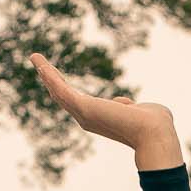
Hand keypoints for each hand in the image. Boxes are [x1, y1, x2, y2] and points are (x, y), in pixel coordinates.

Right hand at [30, 55, 180, 165]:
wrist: (155, 132)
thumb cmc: (155, 124)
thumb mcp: (141, 110)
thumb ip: (131, 107)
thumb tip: (126, 104)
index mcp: (100, 120)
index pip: (78, 103)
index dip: (68, 90)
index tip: (57, 78)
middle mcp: (88, 119)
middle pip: (62, 97)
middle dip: (50, 80)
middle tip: (40, 65)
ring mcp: (83, 114)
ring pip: (58, 91)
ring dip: (46, 74)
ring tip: (35, 58)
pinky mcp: (82, 106)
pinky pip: (60, 88)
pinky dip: (49, 74)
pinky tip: (40, 62)